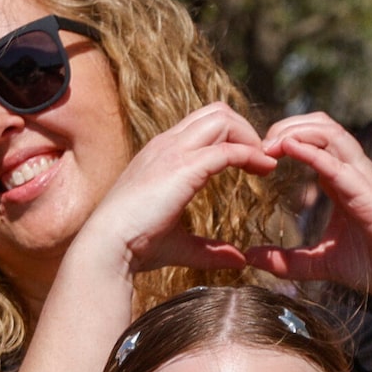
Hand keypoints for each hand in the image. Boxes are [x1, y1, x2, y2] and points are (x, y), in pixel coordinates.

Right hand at [72, 103, 277, 275]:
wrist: (106, 247)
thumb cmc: (133, 247)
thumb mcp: (179, 245)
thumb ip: (209, 249)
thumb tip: (238, 259)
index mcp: (160, 155)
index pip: (201, 125)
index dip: (231, 137)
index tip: (251, 162)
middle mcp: (166, 145)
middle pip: (216, 112)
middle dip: (245, 130)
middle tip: (263, 158)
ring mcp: (173, 151)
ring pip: (223, 119)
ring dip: (250, 137)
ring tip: (265, 162)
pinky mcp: (184, 167)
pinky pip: (227, 149)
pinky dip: (251, 155)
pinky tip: (265, 170)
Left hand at [238, 114, 371, 310]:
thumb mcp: (318, 262)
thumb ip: (286, 260)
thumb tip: (251, 258)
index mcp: (343, 180)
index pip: (316, 139)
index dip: (287, 136)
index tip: (257, 152)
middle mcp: (355, 173)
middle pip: (323, 126)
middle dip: (289, 124)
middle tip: (259, 142)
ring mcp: (365, 180)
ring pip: (332, 134)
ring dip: (298, 131)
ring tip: (269, 143)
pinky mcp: (370, 195)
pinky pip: (339, 164)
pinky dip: (312, 152)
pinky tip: (289, 148)